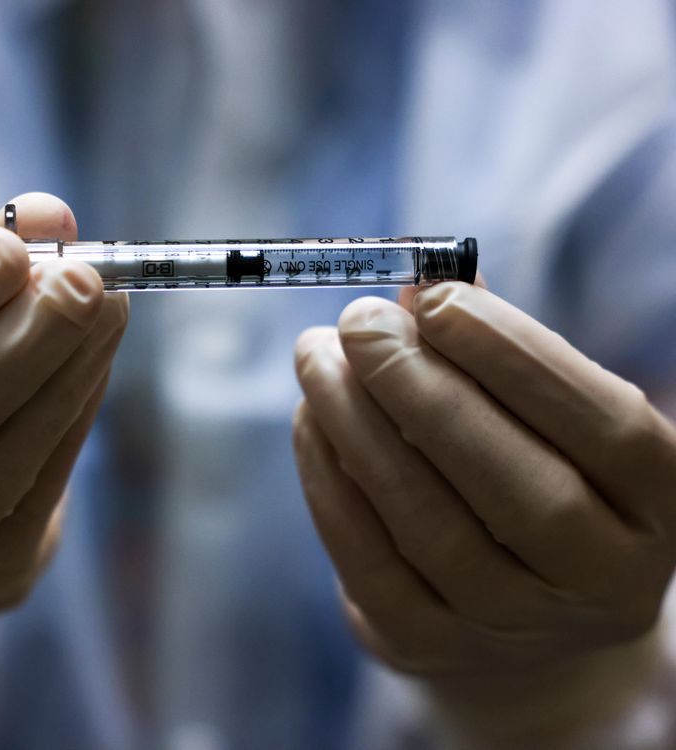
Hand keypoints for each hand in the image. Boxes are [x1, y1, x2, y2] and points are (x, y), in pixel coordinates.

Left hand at [293, 282, 675, 736]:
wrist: (514, 600)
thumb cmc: (530, 468)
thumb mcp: (541, 412)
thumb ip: (492, 350)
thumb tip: (414, 289)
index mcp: (661, 503)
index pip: (605, 426)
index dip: (514, 356)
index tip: (433, 296)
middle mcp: (604, 580)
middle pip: (519, 489)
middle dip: (422, 391)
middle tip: (357, 323)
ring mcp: (515, 628)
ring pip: (431, 527)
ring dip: (358, 428)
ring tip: (316, 358)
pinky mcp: (429, 646)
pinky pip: (369, 563)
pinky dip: (328, 481)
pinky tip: (308, 420)